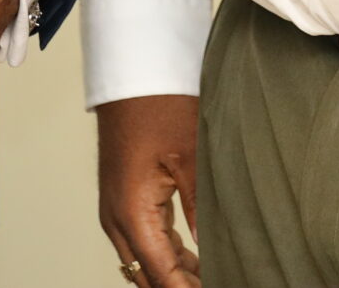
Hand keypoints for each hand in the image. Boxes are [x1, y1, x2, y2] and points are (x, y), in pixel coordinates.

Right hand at [98, 93, 202, 286]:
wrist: (133, 72)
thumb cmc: (159, 104)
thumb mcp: (190, 154)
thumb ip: (199, 205)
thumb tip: (209, 246)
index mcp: (132, 212)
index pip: (160, 274)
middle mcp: (118, 218)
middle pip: (147, 275)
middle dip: (180, 286)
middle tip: (221, 283)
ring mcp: (117, 210)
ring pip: (144, 261)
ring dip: (174, 274)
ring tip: (212, 278)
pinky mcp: (124, 198)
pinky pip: (143, 240)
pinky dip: (166, 255)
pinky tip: (193, 260)